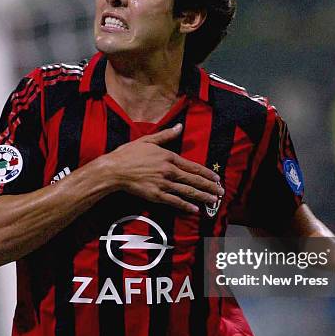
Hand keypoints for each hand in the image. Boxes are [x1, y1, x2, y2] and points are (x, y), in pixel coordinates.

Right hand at [105, 123, 222, 212]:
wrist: (114, 170)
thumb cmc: (128, 154)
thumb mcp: (148, 140)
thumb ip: (166, 135)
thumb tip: (179, 126)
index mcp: (169, 157)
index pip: (193, 167)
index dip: (206, 173)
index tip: (216, 178)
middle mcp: (169, 171)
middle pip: (194, 180)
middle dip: (209, 187)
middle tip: (220, 192)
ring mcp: (164, 184)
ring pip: (187, 191)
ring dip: (202, 197)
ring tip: (213, 200)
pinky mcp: (156, 195)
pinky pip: (174, 201)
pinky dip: (185, 206)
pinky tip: (194, 209)